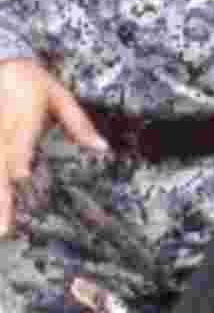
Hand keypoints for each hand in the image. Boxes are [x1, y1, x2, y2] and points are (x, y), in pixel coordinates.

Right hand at [0, 58, 107, 236]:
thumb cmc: (30, 82)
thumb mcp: (58, 96)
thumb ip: (79, 124)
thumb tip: (104, 149)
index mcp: (20, 119)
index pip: (18, 143)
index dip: (18, 160)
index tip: (21, 177)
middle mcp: (0, 129)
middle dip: (0, 196)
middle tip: (4, 229)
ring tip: (0, 230)